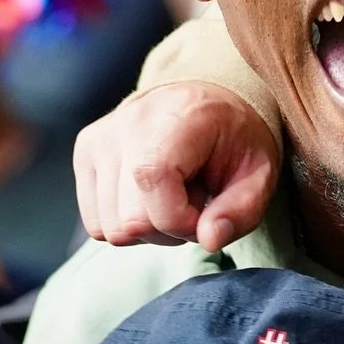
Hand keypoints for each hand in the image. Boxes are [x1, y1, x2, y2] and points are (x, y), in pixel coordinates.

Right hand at [74, 81, 281, 251]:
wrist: (207, 103)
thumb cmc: (234, 141)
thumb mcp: (259, 175)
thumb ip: (240, 211)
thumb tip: (209, 240)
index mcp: (175, 116)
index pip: (152, 182)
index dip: (181, 220)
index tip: (206, 214)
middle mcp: (127, 122)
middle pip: (128, 220)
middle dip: (166, 229)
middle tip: (191, 204)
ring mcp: (99, 138)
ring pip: (109, 229)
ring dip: (145, 228)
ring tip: (170, 197)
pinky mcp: (85, 153)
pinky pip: (96, 223)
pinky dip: (124, 222)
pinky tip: (148, 198)